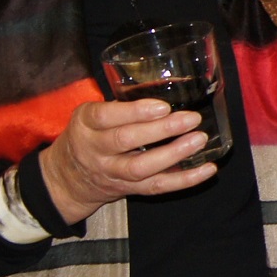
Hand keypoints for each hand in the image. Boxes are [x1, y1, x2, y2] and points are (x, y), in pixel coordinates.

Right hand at [38, 98, 216, 226]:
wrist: (69, 178)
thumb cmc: (88, 135)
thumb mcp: (90, 114)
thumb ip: (120, 104)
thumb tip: (168, 87)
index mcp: (86, 124)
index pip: (106, 117)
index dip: (135, 112)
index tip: (162, 106)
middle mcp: (96, 150)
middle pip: (126, 141)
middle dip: (161, 130)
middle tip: (191, 118)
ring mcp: (113, 173)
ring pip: (142, 168)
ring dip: (174, 154)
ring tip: (199, 139)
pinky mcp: (129, 190)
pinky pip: (158, 187)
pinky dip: (185, 180)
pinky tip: (207, 169)